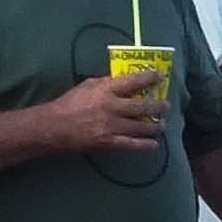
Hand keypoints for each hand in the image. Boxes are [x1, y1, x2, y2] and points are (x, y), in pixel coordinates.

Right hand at [45, 71, 165, 153]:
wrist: (55, 126)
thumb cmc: (70, 103)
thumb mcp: (88, 85)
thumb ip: (107, 83)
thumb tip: (123, 82)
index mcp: (106, 89)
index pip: (133, 81)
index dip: (149, 78)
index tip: (160, 76)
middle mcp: (112, 106)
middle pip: (142, 106)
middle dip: (157, 107)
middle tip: (166, 106)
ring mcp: (111, 126)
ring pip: (140, 126)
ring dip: (155, 127)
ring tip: (163, 126)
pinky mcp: (108, 142)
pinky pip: (131, 144)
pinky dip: (144, 145)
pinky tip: (154, 145)